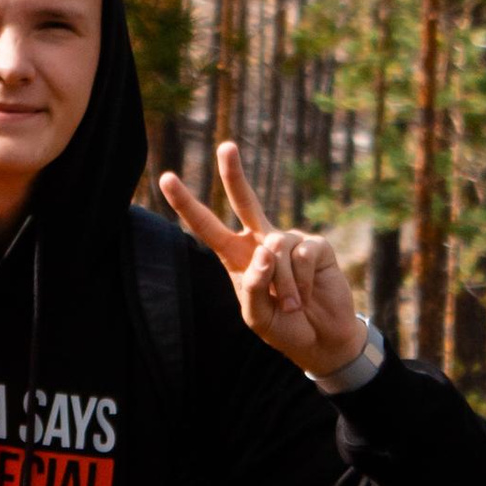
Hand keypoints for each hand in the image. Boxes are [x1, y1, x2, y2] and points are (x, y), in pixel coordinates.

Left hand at [158, 142, 370, 376]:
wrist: (320, 338)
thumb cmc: (283, 327)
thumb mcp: (256, 316)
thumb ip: (253, 286)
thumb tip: (265, 249)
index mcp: (237, 256)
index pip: (207, 226)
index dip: (186, 204)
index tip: (165, 178)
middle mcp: (261, 241)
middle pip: (244, 200)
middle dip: (234, 174)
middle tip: (226, 147)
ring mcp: (289, 240)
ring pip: (275, 248)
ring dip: (283, 285)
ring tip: (292, 305)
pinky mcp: (315, 245)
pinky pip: (301, 256)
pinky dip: (301, 283)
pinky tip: (307, 294)